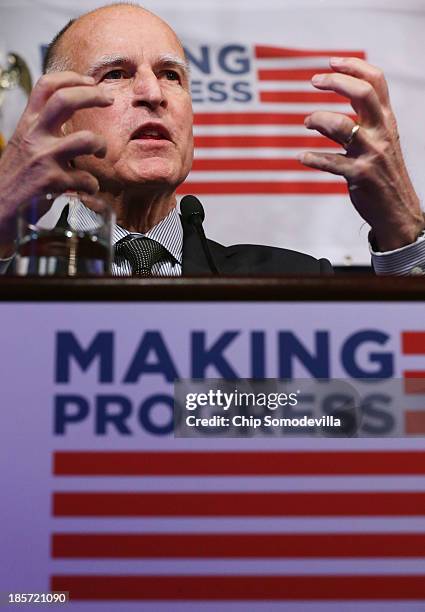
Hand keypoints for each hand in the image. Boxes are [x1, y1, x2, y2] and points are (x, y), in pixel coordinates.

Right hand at [0, 71, 112, 251]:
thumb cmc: (14, 180)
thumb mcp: (24, 147)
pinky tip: (89, 189)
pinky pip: (86, 179)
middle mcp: (34, 136)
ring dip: (100, 145)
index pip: (46, 86)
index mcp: (27, 124)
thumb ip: (42, 132)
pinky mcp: (51, 182)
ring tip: (100, 152)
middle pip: (65, 101)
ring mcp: (43, 158)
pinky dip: (93, 185)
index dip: (72, 78)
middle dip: (93, 95)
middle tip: (109, 100)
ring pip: (85, 139)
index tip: (90, 81)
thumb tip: (67, 122)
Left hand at [299, 57, 423, 250]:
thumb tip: (327, 112)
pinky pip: (329, 162)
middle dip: (335, 82)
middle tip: (314, 81)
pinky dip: (312, 157)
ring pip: (340, 125)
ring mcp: (370, 153)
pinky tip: (301, 156)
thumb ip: (361, 123)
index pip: (375, 82)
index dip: (353, 67)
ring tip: (306, 122)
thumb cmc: (384, 173)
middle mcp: (381, 133)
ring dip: (317, 119)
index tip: (331, 63)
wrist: (397, 210)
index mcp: (387, 121)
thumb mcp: (380, 142)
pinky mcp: (358, 175)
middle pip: (361, 93)